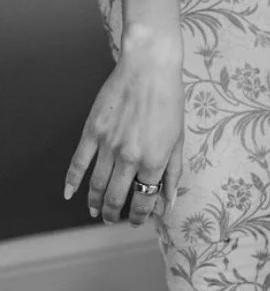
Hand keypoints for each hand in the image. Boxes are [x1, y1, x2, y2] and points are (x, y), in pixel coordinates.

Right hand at [64, 44, 183, 225]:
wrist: (149, 69)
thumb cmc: (169, 102)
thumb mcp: (178, 140)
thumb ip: (173, 173)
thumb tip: (170, 201)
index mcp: (154, 161)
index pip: (144, 200)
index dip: (140, 216)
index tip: (137, 221)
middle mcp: (130, 157)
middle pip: (117, 197)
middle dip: (115, 213)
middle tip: (113, 220)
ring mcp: (108, 145)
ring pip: (97, 184)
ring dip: (96, 203)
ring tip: (97, 211)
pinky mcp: (92, 131)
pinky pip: (78, 162)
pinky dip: (72, 181)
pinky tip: (69, 193)